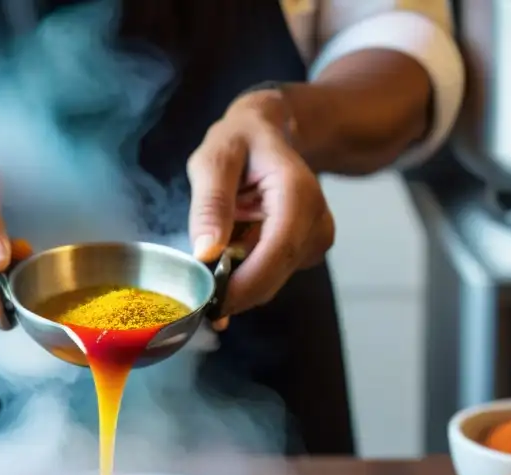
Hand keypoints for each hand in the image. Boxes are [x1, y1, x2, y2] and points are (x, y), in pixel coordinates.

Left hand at [187, 88, 334, 328]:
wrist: (267, 135)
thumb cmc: (240, 142)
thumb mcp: (214, 160)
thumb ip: (210, 203)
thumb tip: (205, 253)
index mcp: (298, 194)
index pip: (277, 252)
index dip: (245, 285)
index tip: (210, 303)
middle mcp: (316, 220)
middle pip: (275, 276)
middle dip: (234, 292)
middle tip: (194, 294)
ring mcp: (316, 239)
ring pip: (271, 282)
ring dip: (237, 281)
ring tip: (214, 251)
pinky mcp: (307, 252)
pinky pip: (271, 276)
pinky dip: (245, 274)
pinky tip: (232, 249)